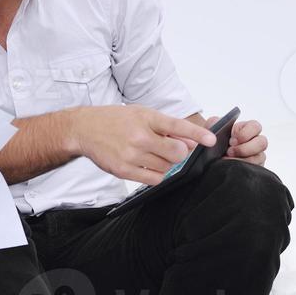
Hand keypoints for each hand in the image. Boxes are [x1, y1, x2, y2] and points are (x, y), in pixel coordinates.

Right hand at [72, 106, 217, 187]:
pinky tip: (148, 164)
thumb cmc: (116, 120)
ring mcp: (131, 154)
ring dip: (166, 164)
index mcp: (146, 118)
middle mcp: (139, 136)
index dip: (197, 134)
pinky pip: (153, 179)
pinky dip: (156, 174)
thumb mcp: (142, 115)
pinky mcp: (123, 170)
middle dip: (180, 153)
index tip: (211, 140)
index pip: (177, 126)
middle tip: (172, 149)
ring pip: (167, 168)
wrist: (84, 129)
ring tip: (152, 154)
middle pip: (177, 153)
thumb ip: (168, 129)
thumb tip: (192, 144)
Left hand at [211, 116, 266, 165]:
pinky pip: (255, 169)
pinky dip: (242, 170)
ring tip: (227, 161)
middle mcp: (255, 141)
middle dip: (245, 148)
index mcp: (247, 128)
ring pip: (260, 157)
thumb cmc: (214, 139)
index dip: (245, 134)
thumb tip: (217, 126)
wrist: (210, 155)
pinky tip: (231, 169)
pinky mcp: (254, 168)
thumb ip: (214, 122)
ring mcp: (256, 155)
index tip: (231, 140)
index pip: (255, 127)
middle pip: (262, 142)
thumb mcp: (212, 128)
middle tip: (229, 151)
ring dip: (243, 160)